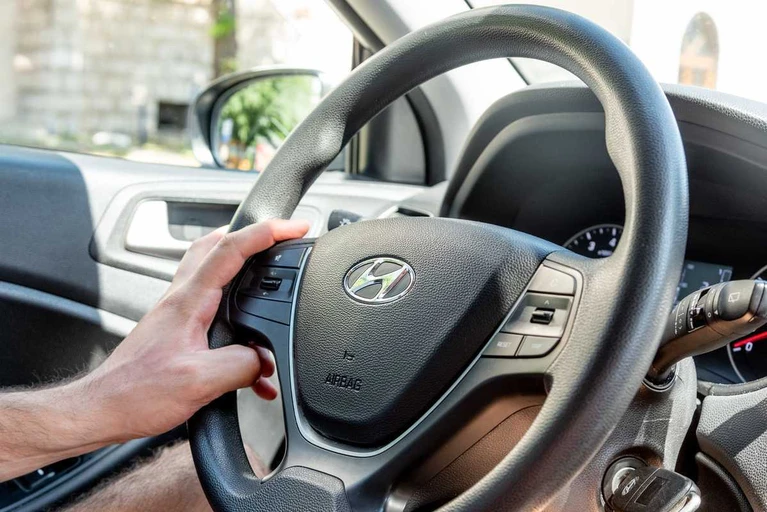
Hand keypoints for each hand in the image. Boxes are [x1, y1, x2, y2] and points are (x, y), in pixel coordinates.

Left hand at [74, 219, 309, 442]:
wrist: (103, 410)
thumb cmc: (136, 394)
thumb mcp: (199, 382)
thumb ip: (242, 365)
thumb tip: (264, 360)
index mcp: (189, 301)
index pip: (232, 249)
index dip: (267, 232)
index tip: (294, 228)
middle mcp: (181, 300)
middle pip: (217, 246)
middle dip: (251, 235)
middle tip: (277, 237)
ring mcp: (177, 314)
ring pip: (214, 274)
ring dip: (243, 268)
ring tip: (268, 278)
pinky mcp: (177, 332)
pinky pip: (212, 310)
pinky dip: (236, 316)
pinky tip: (250, 351)